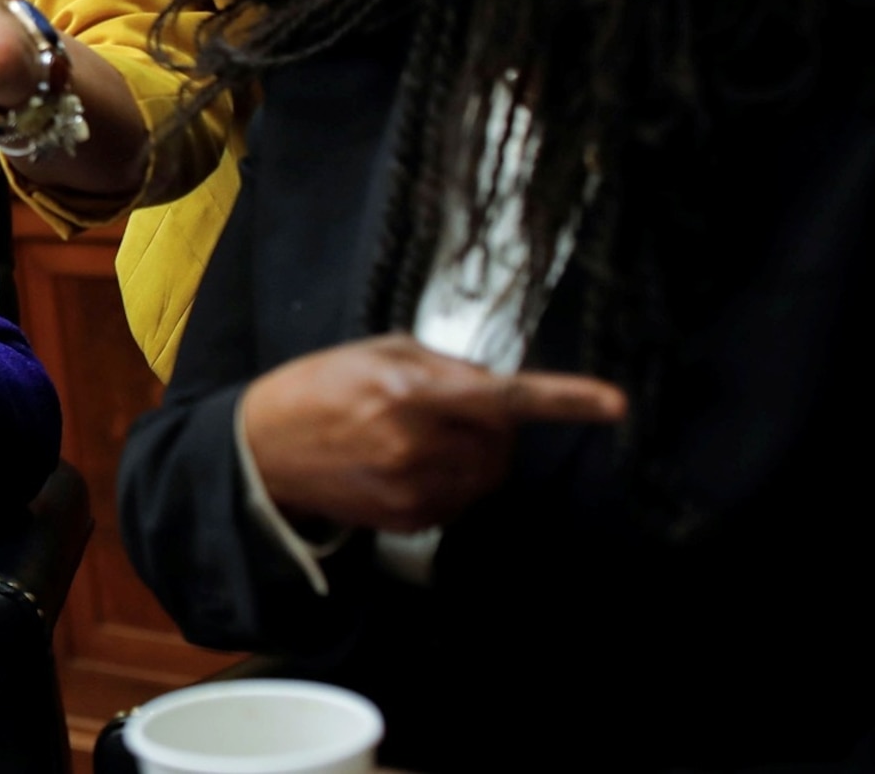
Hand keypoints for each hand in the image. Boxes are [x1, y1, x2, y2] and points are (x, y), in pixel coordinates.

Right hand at [239, 336, 628, 531]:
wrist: (261, 451)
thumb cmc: (318, 388)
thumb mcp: (374, 353)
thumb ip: (440, 366)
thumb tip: (494, 389)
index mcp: (408, 391)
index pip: (502, 397)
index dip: (563, 399)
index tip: (613, 404)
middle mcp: (416, 444)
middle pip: (501, 439)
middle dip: (492, 424)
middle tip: (449, 410)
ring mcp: (413, 488)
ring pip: (487, 473)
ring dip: (474, 454)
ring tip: (422, 437)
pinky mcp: (410, 520)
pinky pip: (463, 500)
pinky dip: (452, 480)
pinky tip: (408, 464)